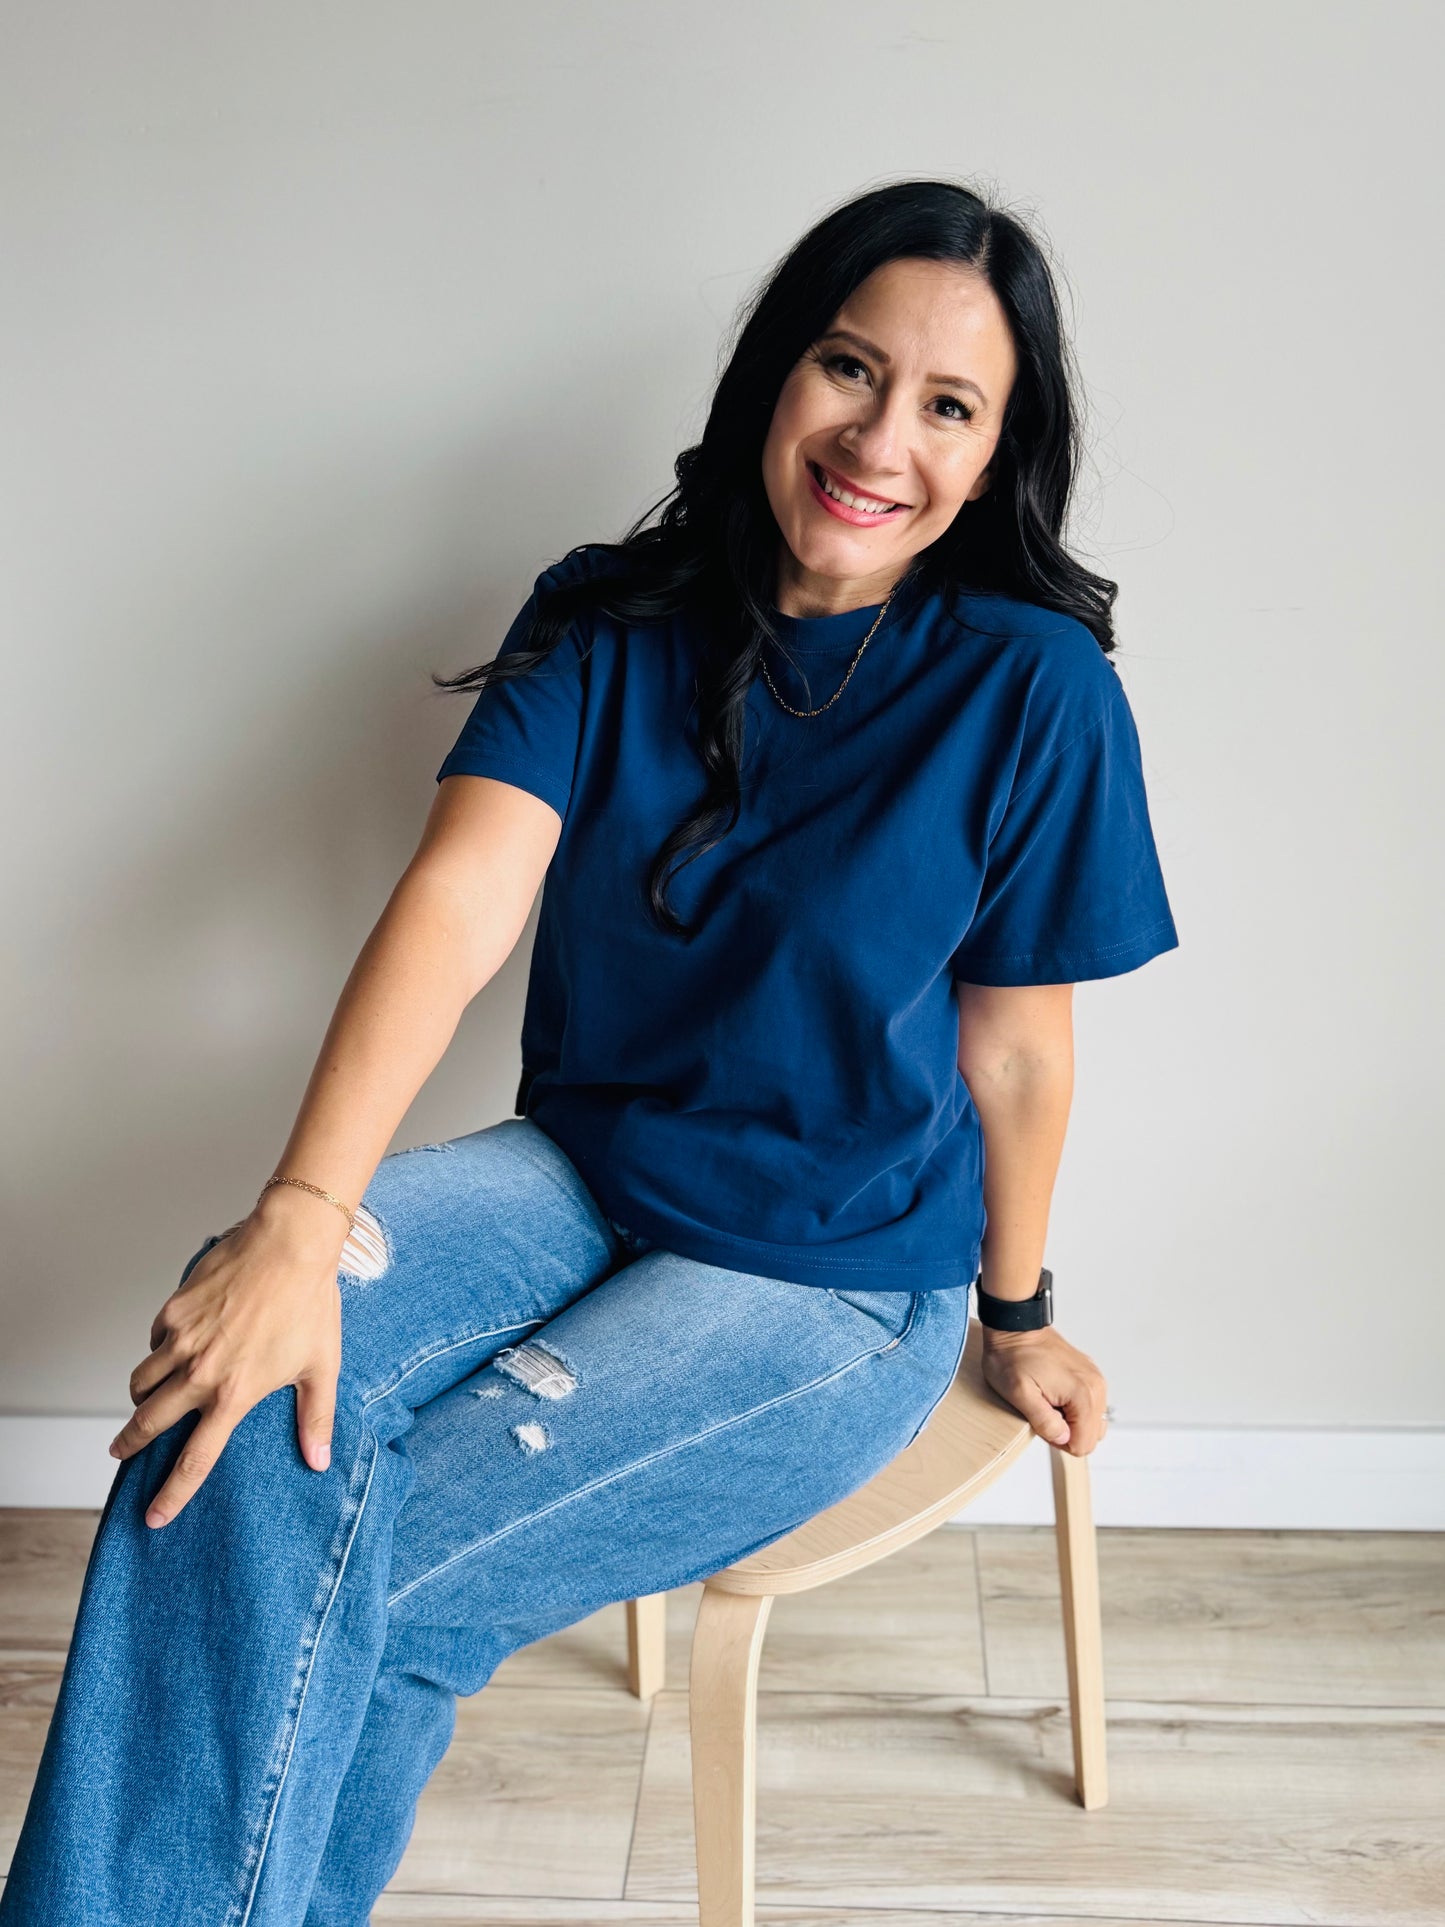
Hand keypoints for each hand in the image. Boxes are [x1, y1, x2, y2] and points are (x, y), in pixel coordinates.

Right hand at [108, 1205, 344, 1528]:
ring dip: (138, 1398)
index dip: (172, 1494)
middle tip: (120, 1454)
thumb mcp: (321, 1368)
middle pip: (148, 1423)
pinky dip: (157, 1351)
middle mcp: (199, 1373)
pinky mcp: (173, 1311)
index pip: (194, 1460)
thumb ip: (316, 1419)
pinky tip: (172, 1348)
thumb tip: (320, 1461)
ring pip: (140, 1382)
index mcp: (234, 1395)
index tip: (154, 1517)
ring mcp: (181, 1341)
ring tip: (143, 1402)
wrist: (289, 1245)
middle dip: (129, 1445)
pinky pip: (153, 1341)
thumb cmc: (309, 1304)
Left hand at [979, 1324, 1108, 1454]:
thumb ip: (1044, 1421)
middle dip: (1066, 1433)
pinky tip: (1053, 1396)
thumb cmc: (1012, 1356)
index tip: (1042, 1423)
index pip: (1083, 1444)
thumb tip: (1063, 1438)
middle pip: (1091, 1436)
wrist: (1014, 1326)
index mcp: (1083, 1394)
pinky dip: (1072, 1408)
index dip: (1058, 1441)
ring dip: (1070, 1421)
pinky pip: (1088, 1406)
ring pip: (1091, 1422)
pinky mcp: (1088, 1375)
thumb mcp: (1019, 1393)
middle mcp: (1095, 1386)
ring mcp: (1093, 1379)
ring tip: (1047, 1404)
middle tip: (1042, 1414)